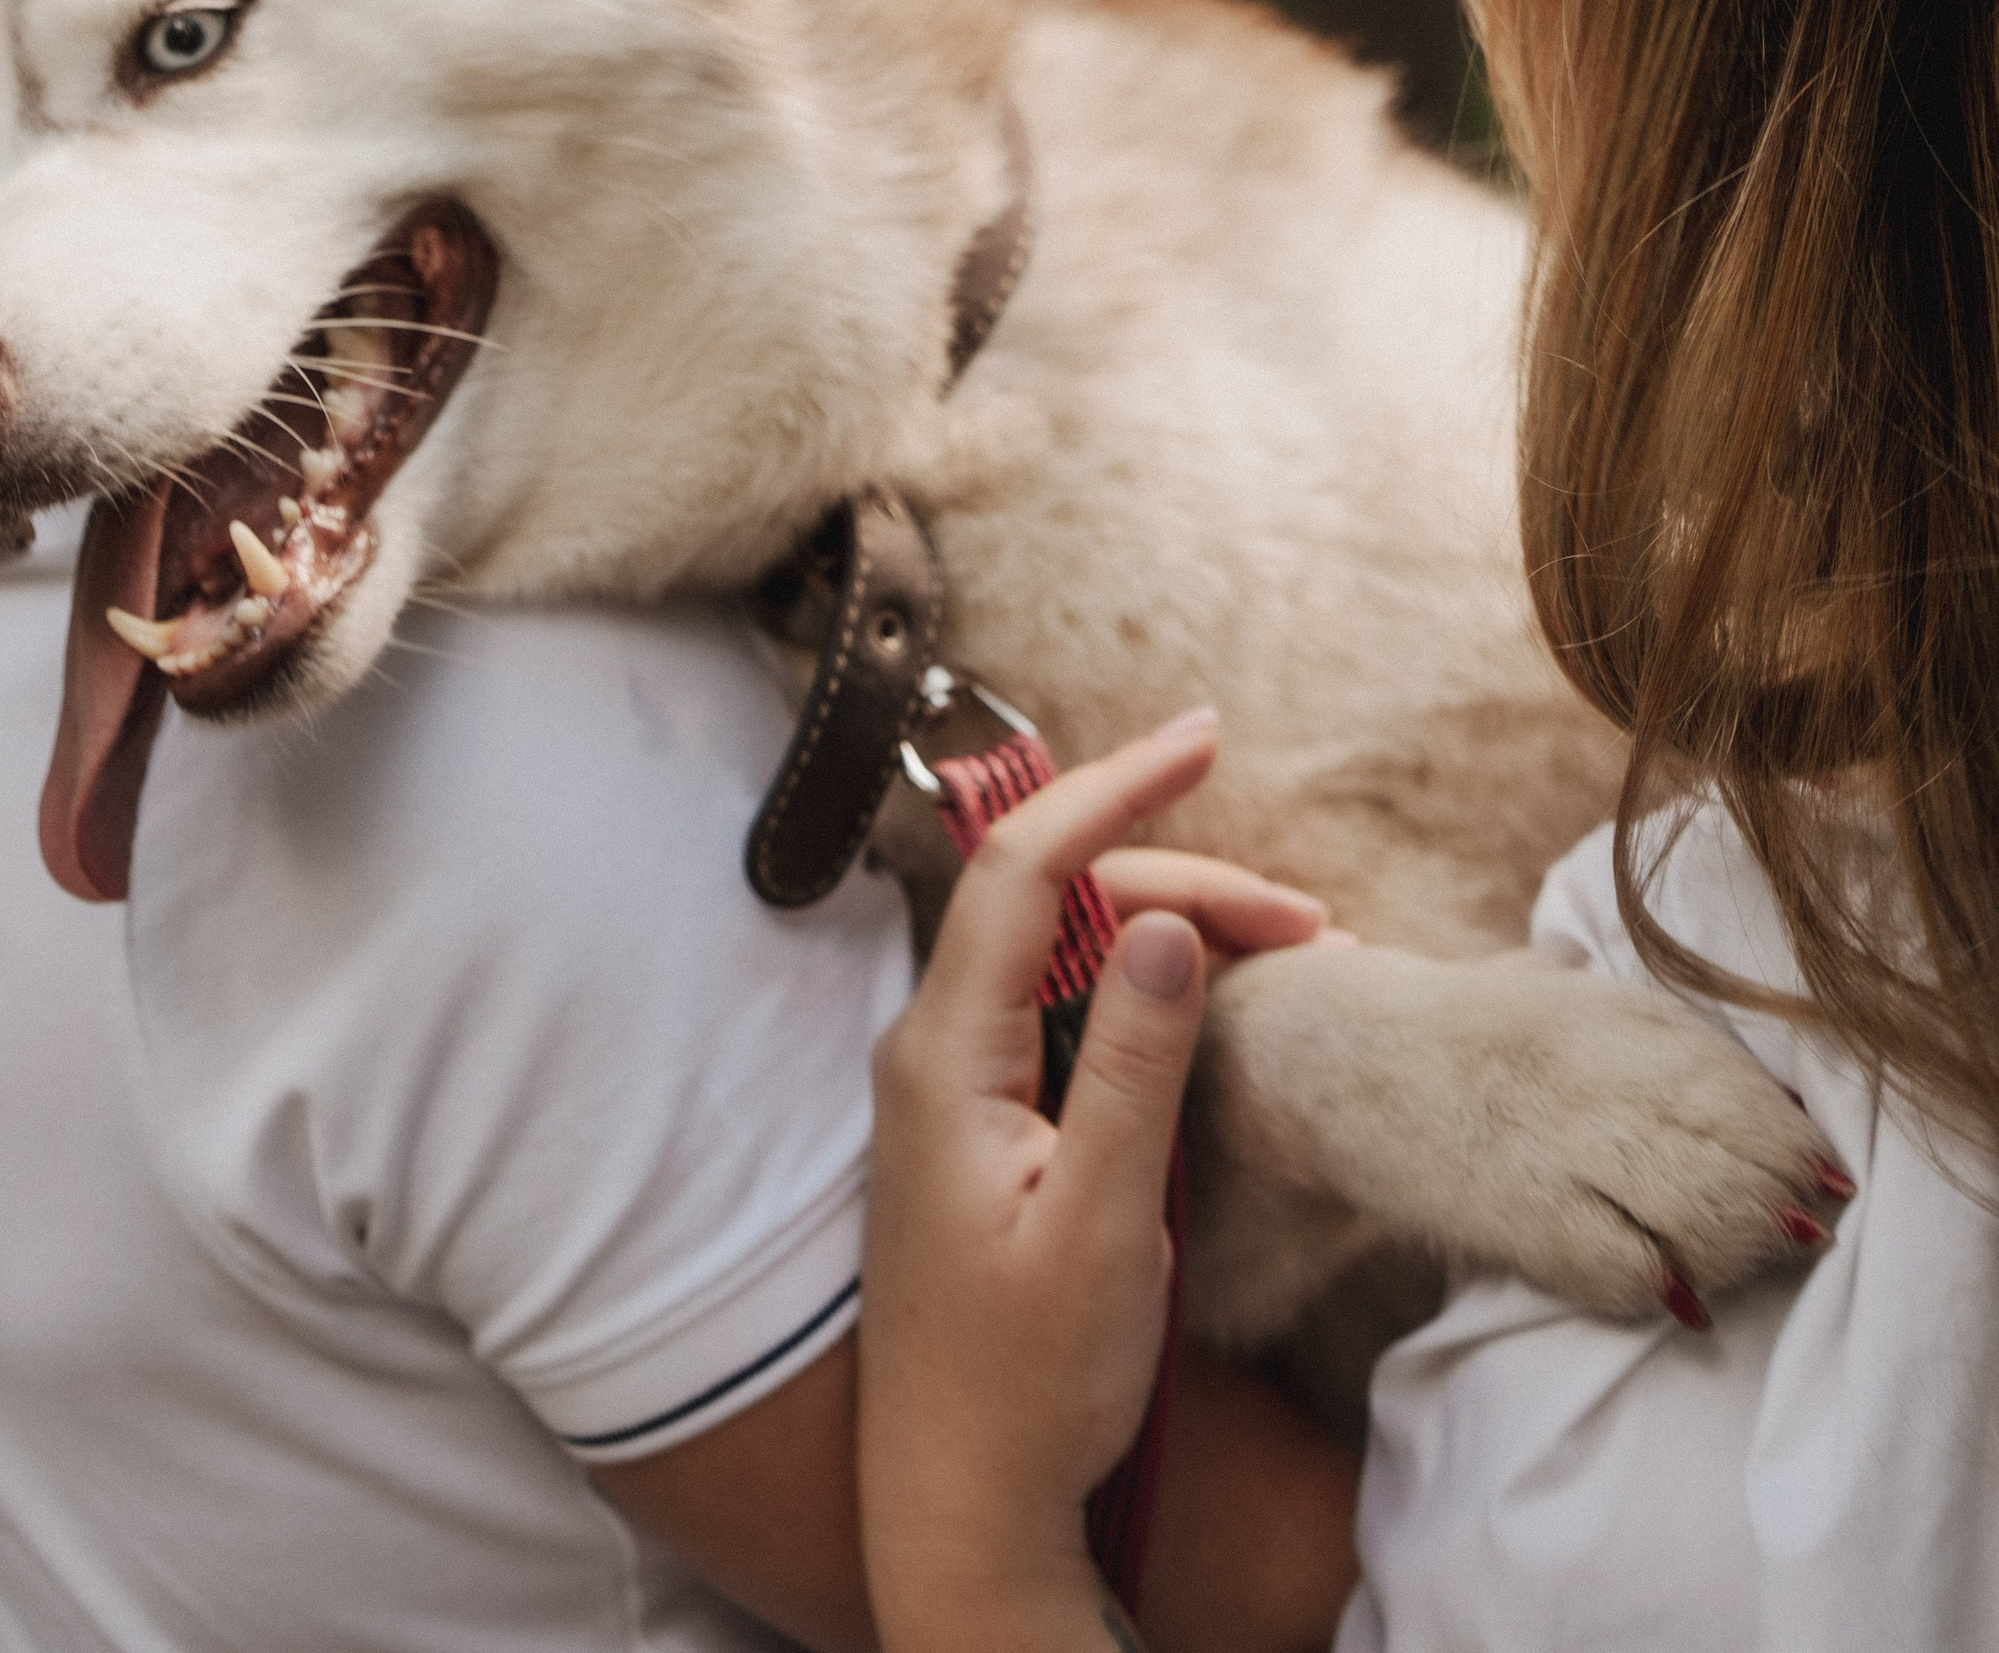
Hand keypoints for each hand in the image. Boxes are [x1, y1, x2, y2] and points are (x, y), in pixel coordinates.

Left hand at [860, 714, 1328, 1652]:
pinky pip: (1064, 1009)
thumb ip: (1133, 1066)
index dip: (1115, 787)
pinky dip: (1146, 990)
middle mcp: (934, 1047)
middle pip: (1058, 902)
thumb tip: (1165, 921)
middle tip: (1310, 928)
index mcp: (944, 1054)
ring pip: (1067, 952)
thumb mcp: (1104, 1225)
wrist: (961, 1505)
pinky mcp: (984, 1122)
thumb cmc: (1027, 1385)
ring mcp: (954, 1083)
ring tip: (1293, 956)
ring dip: (1174, 935)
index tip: (1203, 737)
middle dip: (1183, 883)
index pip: (1025, 868)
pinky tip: (1219, 998)